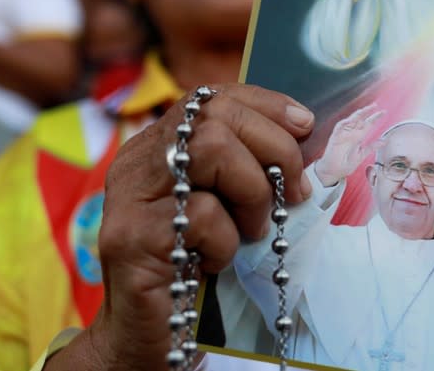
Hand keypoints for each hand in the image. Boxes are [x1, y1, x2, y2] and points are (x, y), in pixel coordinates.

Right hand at [51, 85, 314, 370]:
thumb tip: (301, 133)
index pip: (212, 97)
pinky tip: (213, 263)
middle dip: (273, 149)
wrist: (148, 337)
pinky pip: (203, 214)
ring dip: (252, 194)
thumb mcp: (225, 206)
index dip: (265, 104)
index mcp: (159, 146)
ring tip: (250, 232)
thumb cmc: (195, 267)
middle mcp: (138, 160)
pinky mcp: (130, 236)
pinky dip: (226, 241)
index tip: (304, 126)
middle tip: (293, 194)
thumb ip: (245, 167)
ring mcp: (129, 196)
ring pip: (211, 151)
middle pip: (215, 116)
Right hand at [314, 103, 384, 185]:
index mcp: (358, 137)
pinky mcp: (335, 138)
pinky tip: (349, 120)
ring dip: (356, 115)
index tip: (383, 112)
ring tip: (364, 110)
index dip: (375, 118)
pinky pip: (339, 128)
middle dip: (367, 112)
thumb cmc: (346, 164)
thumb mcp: (362, 155)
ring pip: (350, 120)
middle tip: (375, 105)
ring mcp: (343, 134)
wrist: (334, 172)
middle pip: (360, 119)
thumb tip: (384, 141)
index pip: (368, 124)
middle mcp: (351, 133)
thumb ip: (372, 147)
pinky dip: (343, 124)